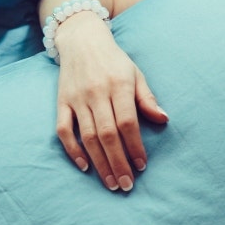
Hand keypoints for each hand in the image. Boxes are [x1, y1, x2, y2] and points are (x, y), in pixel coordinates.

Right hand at [54, 12, 167, 191]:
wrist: (82, 40)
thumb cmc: (114, 61)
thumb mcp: (135, 74)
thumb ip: (147, 98)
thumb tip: (164, 120)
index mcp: (118, 85)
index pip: (128, 122)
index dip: (135, 146)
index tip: (142, 166)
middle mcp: (96, 93)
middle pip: (108, 135)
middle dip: (118, 163)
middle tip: (126, 185)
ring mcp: (77, 99)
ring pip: (88, 137)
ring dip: (100, 163)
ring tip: (111, 183)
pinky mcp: (61, 102)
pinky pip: (63, 130)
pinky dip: (73, 150)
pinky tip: (85, 166)